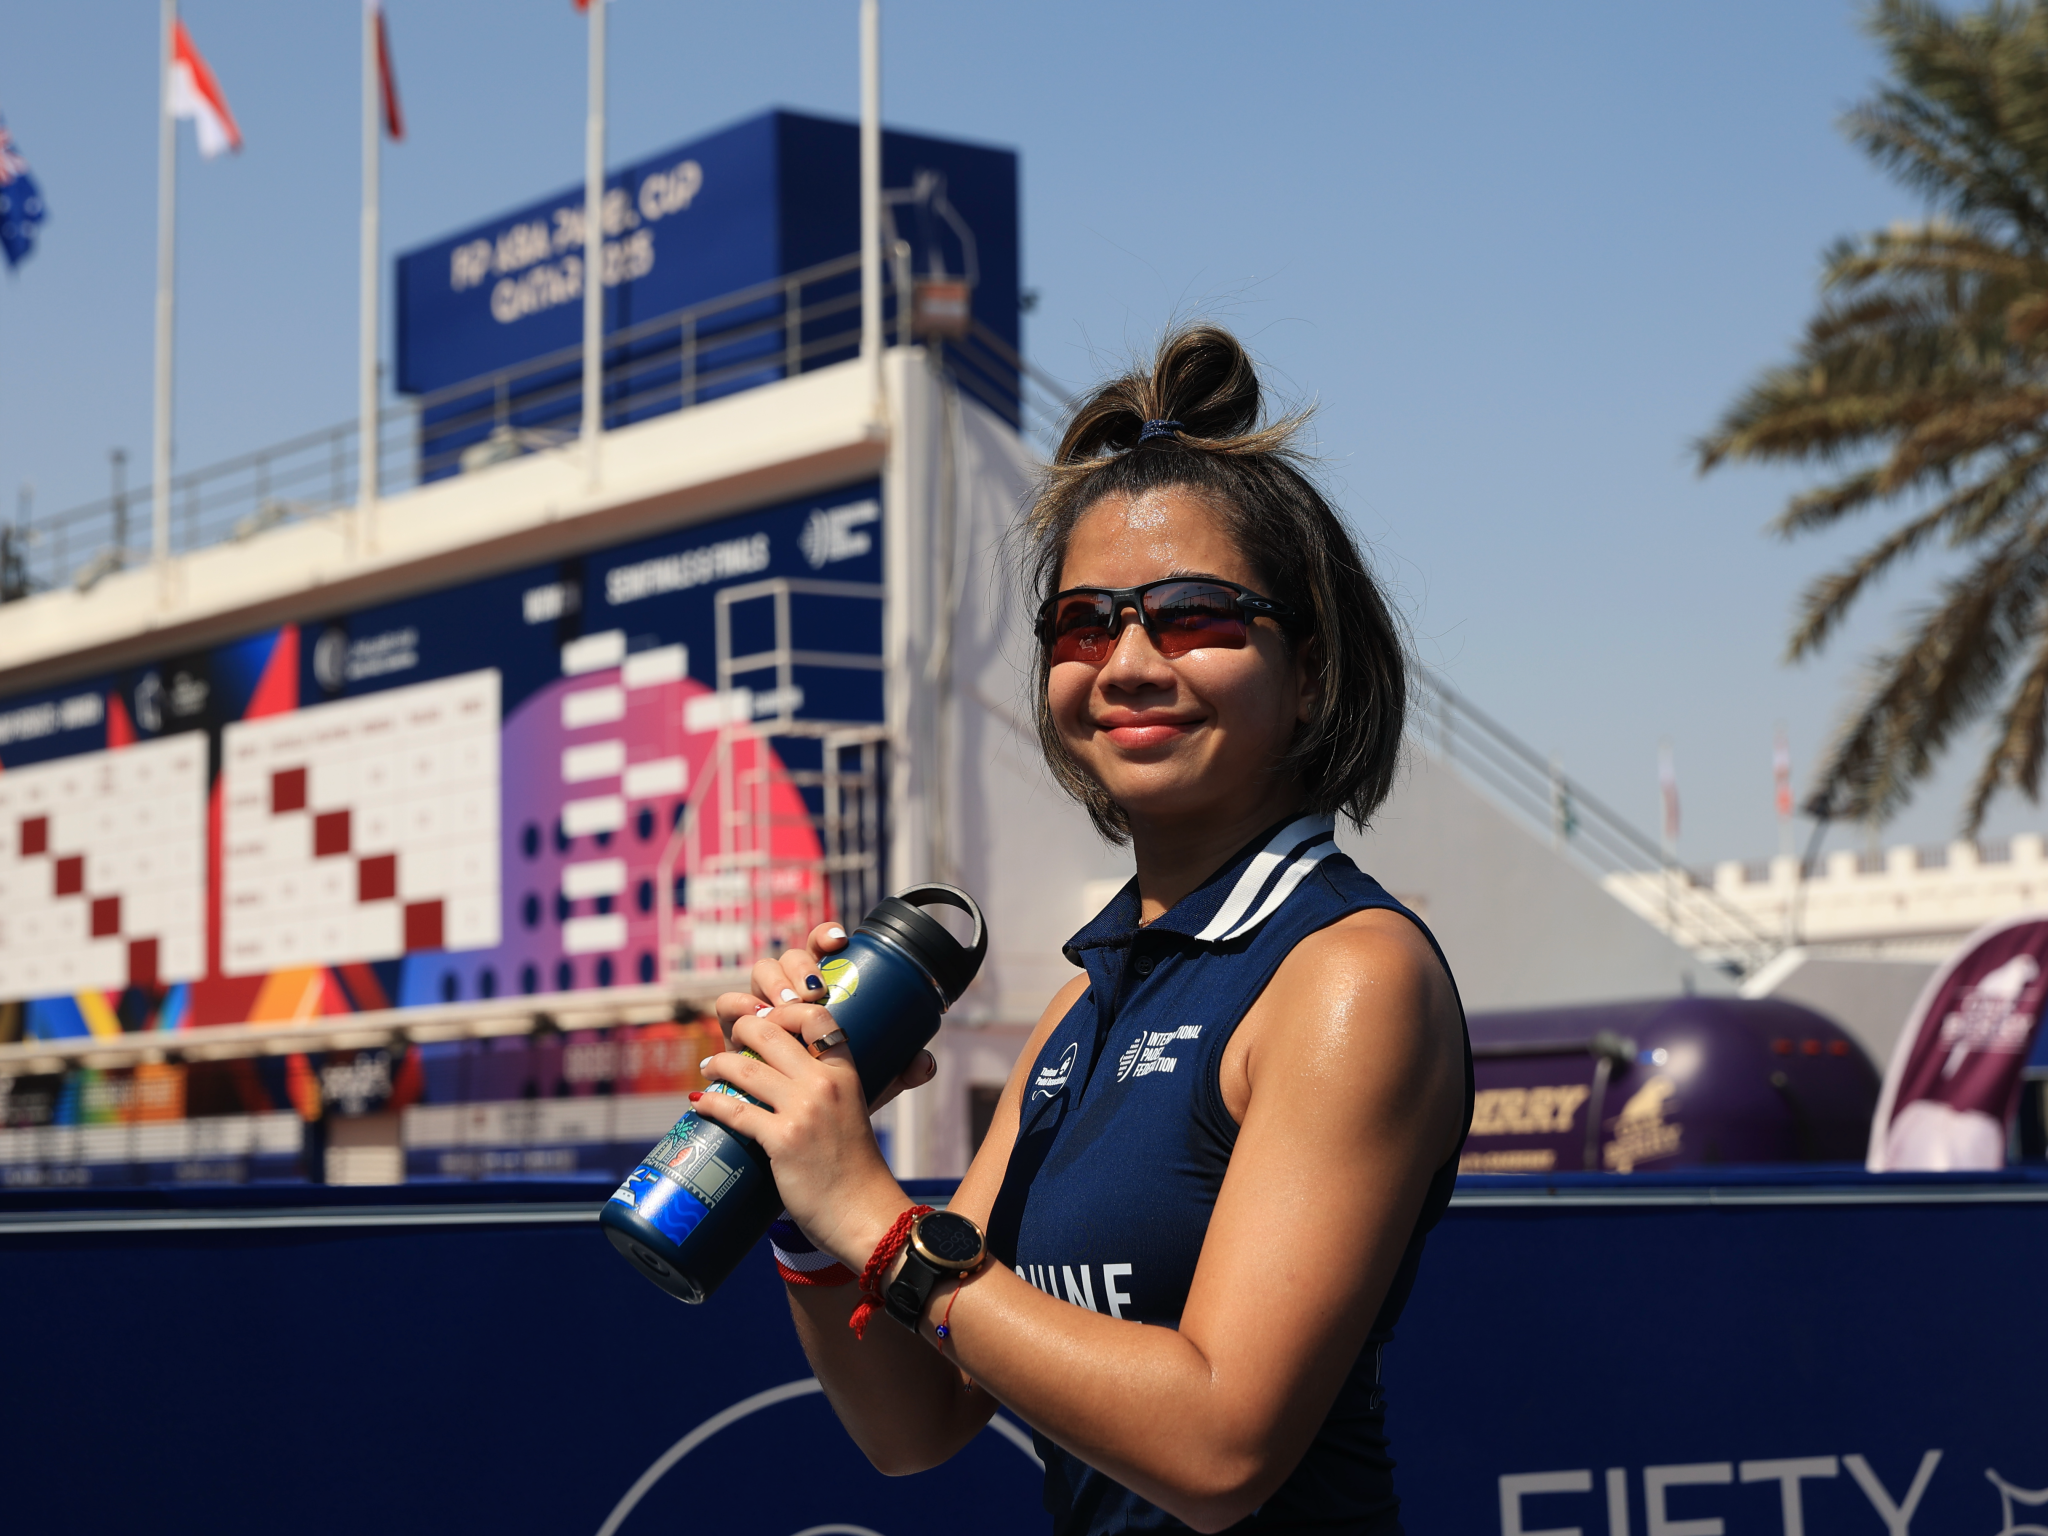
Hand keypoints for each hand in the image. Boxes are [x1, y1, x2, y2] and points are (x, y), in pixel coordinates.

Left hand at [690, 999, 905, 1267]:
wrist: (864, 1214)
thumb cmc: (855, 1170)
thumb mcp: (851, 1115)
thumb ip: (828, 1094)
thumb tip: (788, 1083)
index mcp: (846, 1074)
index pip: (816, 1017)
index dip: (784, 1011)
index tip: (765, 1019)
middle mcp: (825, 1084)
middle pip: (771, 1033)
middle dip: (741, 1030)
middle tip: (730, 1041)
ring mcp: (803, 1111)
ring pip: (746, 1068)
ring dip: (719, 1063)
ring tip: (709, 1067)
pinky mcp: (782, 1140)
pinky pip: (735, 1110)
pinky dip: (711, 1103)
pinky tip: (700, 1102)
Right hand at [712, 921, 935, 1112]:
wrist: (797, 1126)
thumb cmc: (835, 1093)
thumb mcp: (873, 1079)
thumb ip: (900, 1069)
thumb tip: (925, 1062)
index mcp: (822, 990)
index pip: (822, 950)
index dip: (826, 936)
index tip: (841, 942)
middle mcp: (790, 990)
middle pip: (792, 957)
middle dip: (801, 966)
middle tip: (814, 992)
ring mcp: (761, 1004)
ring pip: (761, 972)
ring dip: (773, 982)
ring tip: (786, 1005)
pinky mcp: (735, 1026)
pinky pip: (728, 1005)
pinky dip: (738, 1004)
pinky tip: (752, 1015)